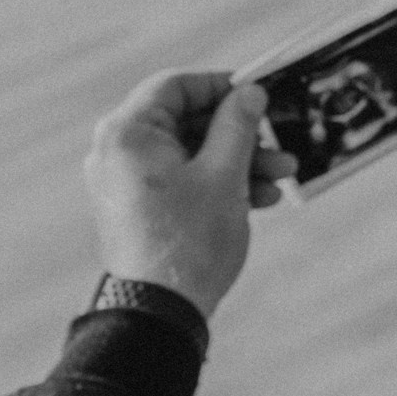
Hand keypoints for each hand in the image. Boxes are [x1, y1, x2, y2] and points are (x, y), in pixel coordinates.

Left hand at [83, 72, 293, 318]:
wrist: (158, 309)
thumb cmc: (190, 241)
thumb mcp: (225, 175)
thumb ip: (238, 125)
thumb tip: (248, 92)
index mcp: (128, 132)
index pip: (175, 86)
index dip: (220, 86)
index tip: (256, 94)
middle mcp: (117, 151)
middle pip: (185, 123)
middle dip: (239, 135)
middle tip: (279, 145)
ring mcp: (124, 181)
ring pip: (188, 155)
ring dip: (236, 163)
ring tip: (279, 179)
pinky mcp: (136, 207)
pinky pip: (179, 180)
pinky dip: (214, 184)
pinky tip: (257, 200)